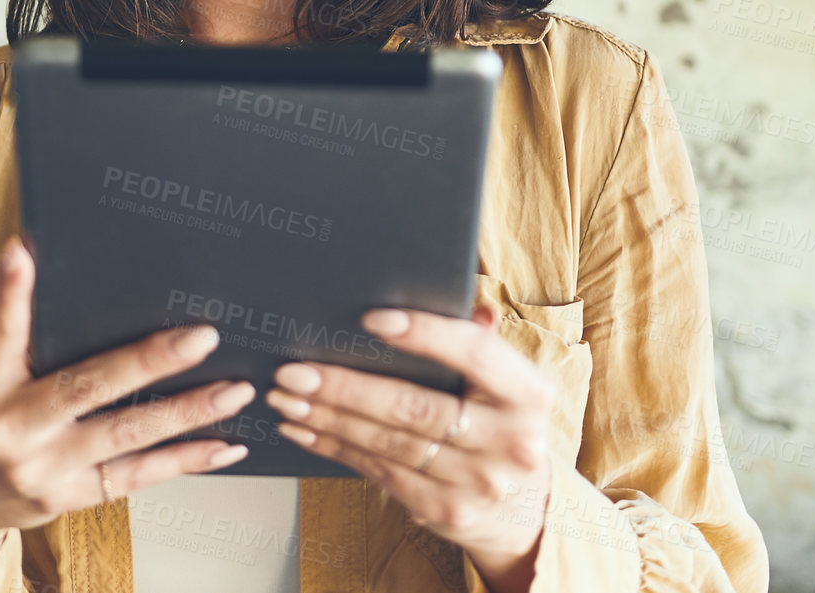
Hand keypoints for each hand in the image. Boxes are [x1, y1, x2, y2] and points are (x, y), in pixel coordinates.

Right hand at [0, 234, 258, 547]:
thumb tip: (37, 257)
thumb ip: (15, 331)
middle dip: (150, 362)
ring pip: (127, 437)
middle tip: (203, 337)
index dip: (10, 293)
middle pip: (86, 388)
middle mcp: (14, 429)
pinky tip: (226, 445)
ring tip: (235, 390)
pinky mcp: (72, 496)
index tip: (22, 253)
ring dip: (188, 412)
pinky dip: (185, 460)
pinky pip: (137, 476)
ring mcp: (46, 469)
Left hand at [263, 302, 554, 580]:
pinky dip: (336, 449)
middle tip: (295, 370)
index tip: (371, 319)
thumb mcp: (510, 384)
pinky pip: (381, 473)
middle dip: (346, 387)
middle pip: (415, 408)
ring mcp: (477, 483)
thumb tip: (465, 303)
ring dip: (329, 419)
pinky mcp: (446, 511)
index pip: (475, 354)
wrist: (525, 510)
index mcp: (528, 394)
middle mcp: (510, 442)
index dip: (424, 333)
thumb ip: (483, 343)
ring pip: (389, 444)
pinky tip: (305, 430)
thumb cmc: (503, 424)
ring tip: (287, 398)